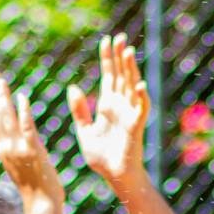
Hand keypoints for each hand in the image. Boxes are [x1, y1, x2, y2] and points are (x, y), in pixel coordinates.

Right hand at [0, 75, 63, 203]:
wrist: (41, 204)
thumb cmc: (34, 189)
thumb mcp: (20, 166)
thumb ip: (15, 151)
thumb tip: (14, 140)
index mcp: (2, 151)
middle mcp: (6, 148)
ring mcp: (18, 149)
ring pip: (8, 118)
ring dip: (4, 98)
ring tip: (1, 80)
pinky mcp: (33, 150)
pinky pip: (27, 127)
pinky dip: (23, 111)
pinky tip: (22, 96)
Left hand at [69, 33, 148, 189]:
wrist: (113, 177)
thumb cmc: (101, 157)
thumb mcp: (84, 130)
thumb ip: (79, 110)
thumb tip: (72, 87)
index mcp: (107, 105)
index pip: (108, 76)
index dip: (107, 59)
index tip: (106, 41)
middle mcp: (120, 106)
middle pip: (121, 76)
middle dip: (120, 57)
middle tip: (120, 37)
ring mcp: (129, 114)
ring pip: (131, 86)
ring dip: (131, 69)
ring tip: (128, 51)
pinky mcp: (136, 126)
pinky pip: (141, 109)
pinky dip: (141, 97)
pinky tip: (139, 85)